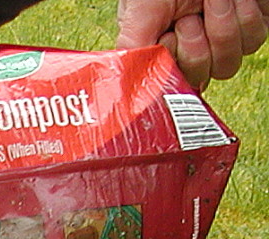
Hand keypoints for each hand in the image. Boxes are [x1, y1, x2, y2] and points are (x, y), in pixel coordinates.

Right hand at [116, 0, 268, 88]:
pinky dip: (245, 17)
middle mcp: (194, 50)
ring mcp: (225, 40)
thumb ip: (131, 53)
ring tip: (210, 1)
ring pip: (229, 63)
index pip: (171, 87)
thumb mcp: (138, 14)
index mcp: (164, 54)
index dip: (174, 65)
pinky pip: (254, 39)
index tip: (168, 36)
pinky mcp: (252, 26)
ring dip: (221, 28)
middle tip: (189, 17)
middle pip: (203, 78)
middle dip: (196, 46)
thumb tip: (122, 91)